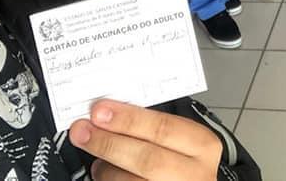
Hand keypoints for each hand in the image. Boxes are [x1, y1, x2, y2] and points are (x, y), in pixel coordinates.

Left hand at [69, 100, 220, 180]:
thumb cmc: (182, 164)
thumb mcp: (181, 140)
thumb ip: (154, 128)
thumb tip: (111, 112)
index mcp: (202, 146)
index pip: (163, 128)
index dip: (128, 120)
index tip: (100, 111)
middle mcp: (195, 174)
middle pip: (147, 158)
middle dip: (109, 143)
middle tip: (83, 131)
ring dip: (107, 170)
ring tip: (98, 161)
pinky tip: (106, 175)